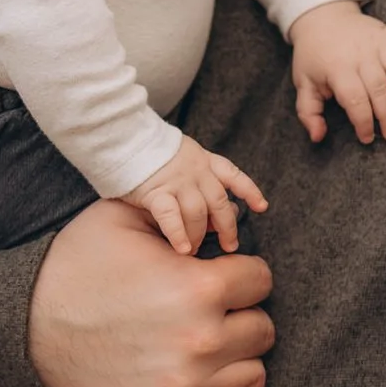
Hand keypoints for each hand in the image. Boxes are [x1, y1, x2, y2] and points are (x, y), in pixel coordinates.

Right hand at [26, 197, 275, 386]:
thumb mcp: (122, 216)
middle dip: (243, 317)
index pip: (261, 280)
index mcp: (197, 286)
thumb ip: (178, 211)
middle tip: (217, 314)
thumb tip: (216, 217)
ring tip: (214, 350)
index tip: (223, 278)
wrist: (24, 328)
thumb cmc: (74, 266)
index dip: (243, 274)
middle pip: (263, 330)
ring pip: (253, 378)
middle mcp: (199, 339)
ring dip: (239, 362)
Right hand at [127, 131, 269, 257]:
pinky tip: (183, 249)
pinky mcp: (156, 191)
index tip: (261, 207)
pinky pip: (172, 217)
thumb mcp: (183, 159)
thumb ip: (201, 183)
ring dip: (200, 235)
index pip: (234, 176)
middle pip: (220, 202)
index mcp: (204, 160)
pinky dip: (179, 234)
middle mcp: (195, 171)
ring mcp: (177, 181)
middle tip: (230, 246)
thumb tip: (220, 214)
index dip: (249, 191)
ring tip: (196, 250)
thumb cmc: (149, 153)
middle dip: (228, 227)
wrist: (123, 136)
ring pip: (198, 213)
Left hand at [291, 2, 385, 146]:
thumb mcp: (303, 83)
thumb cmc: (313, 55)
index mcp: (338, 69)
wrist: (320, 16)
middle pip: (379, 88)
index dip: (363, 122)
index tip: (367, 138)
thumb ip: (308, 113)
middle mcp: (360, 56)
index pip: (355, 101)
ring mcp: (376, 42)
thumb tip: (318, 137)